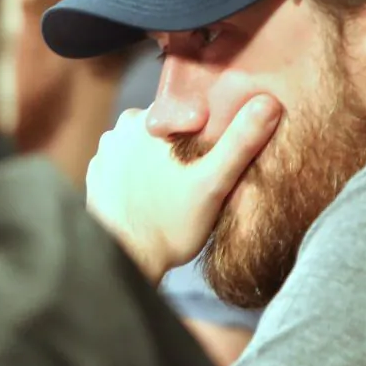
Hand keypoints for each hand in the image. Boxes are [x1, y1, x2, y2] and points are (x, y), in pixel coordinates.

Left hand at [86, 95, 281, 282]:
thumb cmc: (171, 225)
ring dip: (161, 159)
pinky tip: (156, 194)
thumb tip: (268, 104)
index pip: (186, 108)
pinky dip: (140, 174)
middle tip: (199, 174)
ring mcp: (105, 152)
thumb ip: (240, 142)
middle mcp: (120, 128)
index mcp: (147, 119)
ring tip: (178, 187)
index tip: (214, 152)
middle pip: (166, 126)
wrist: (125, 262)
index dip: (206, 128)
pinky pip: (127, 163)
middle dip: (183, 143)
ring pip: (146, 144)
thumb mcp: (213, 183)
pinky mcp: (97, 174)